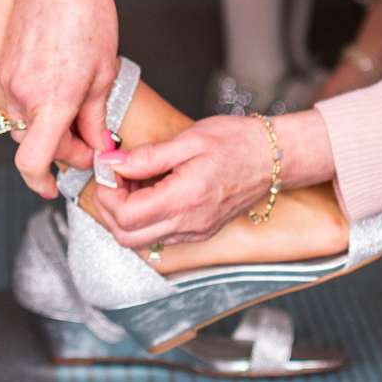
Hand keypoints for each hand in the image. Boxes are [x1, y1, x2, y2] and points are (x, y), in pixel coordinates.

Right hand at [0, 0, 115, 196]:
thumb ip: (96, 118)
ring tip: (79, 110)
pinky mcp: (4, 67)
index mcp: (52, 100)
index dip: (42, 183)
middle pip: (34, 145)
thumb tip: (97, 147)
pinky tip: (61, 89)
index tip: (55, 187)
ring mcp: (9, 80)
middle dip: (63, 150)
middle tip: (92, 138)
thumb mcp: (104, 73)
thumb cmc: (87, 17)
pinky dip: (39, 107)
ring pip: (27, 124)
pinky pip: (19, 102)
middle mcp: (23, 94)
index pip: (34, 163)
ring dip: (50, 128)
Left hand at [86, 114, 283, 247]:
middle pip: (127, 237)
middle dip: (109, 208)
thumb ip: (147, 156)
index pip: (126, 215)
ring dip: (125, 215)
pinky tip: (150, 190)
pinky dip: (145, 218)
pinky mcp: (200, 232)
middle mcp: (190, 224)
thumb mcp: (189, 140)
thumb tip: (113, 163)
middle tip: (114, 177)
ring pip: (141, 241)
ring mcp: (196, 232)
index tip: (109, 168)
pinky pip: (160, 236)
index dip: (107, 193)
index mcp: (186, 199)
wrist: (274, 157)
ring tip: (133, 181)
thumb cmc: (238, 142)